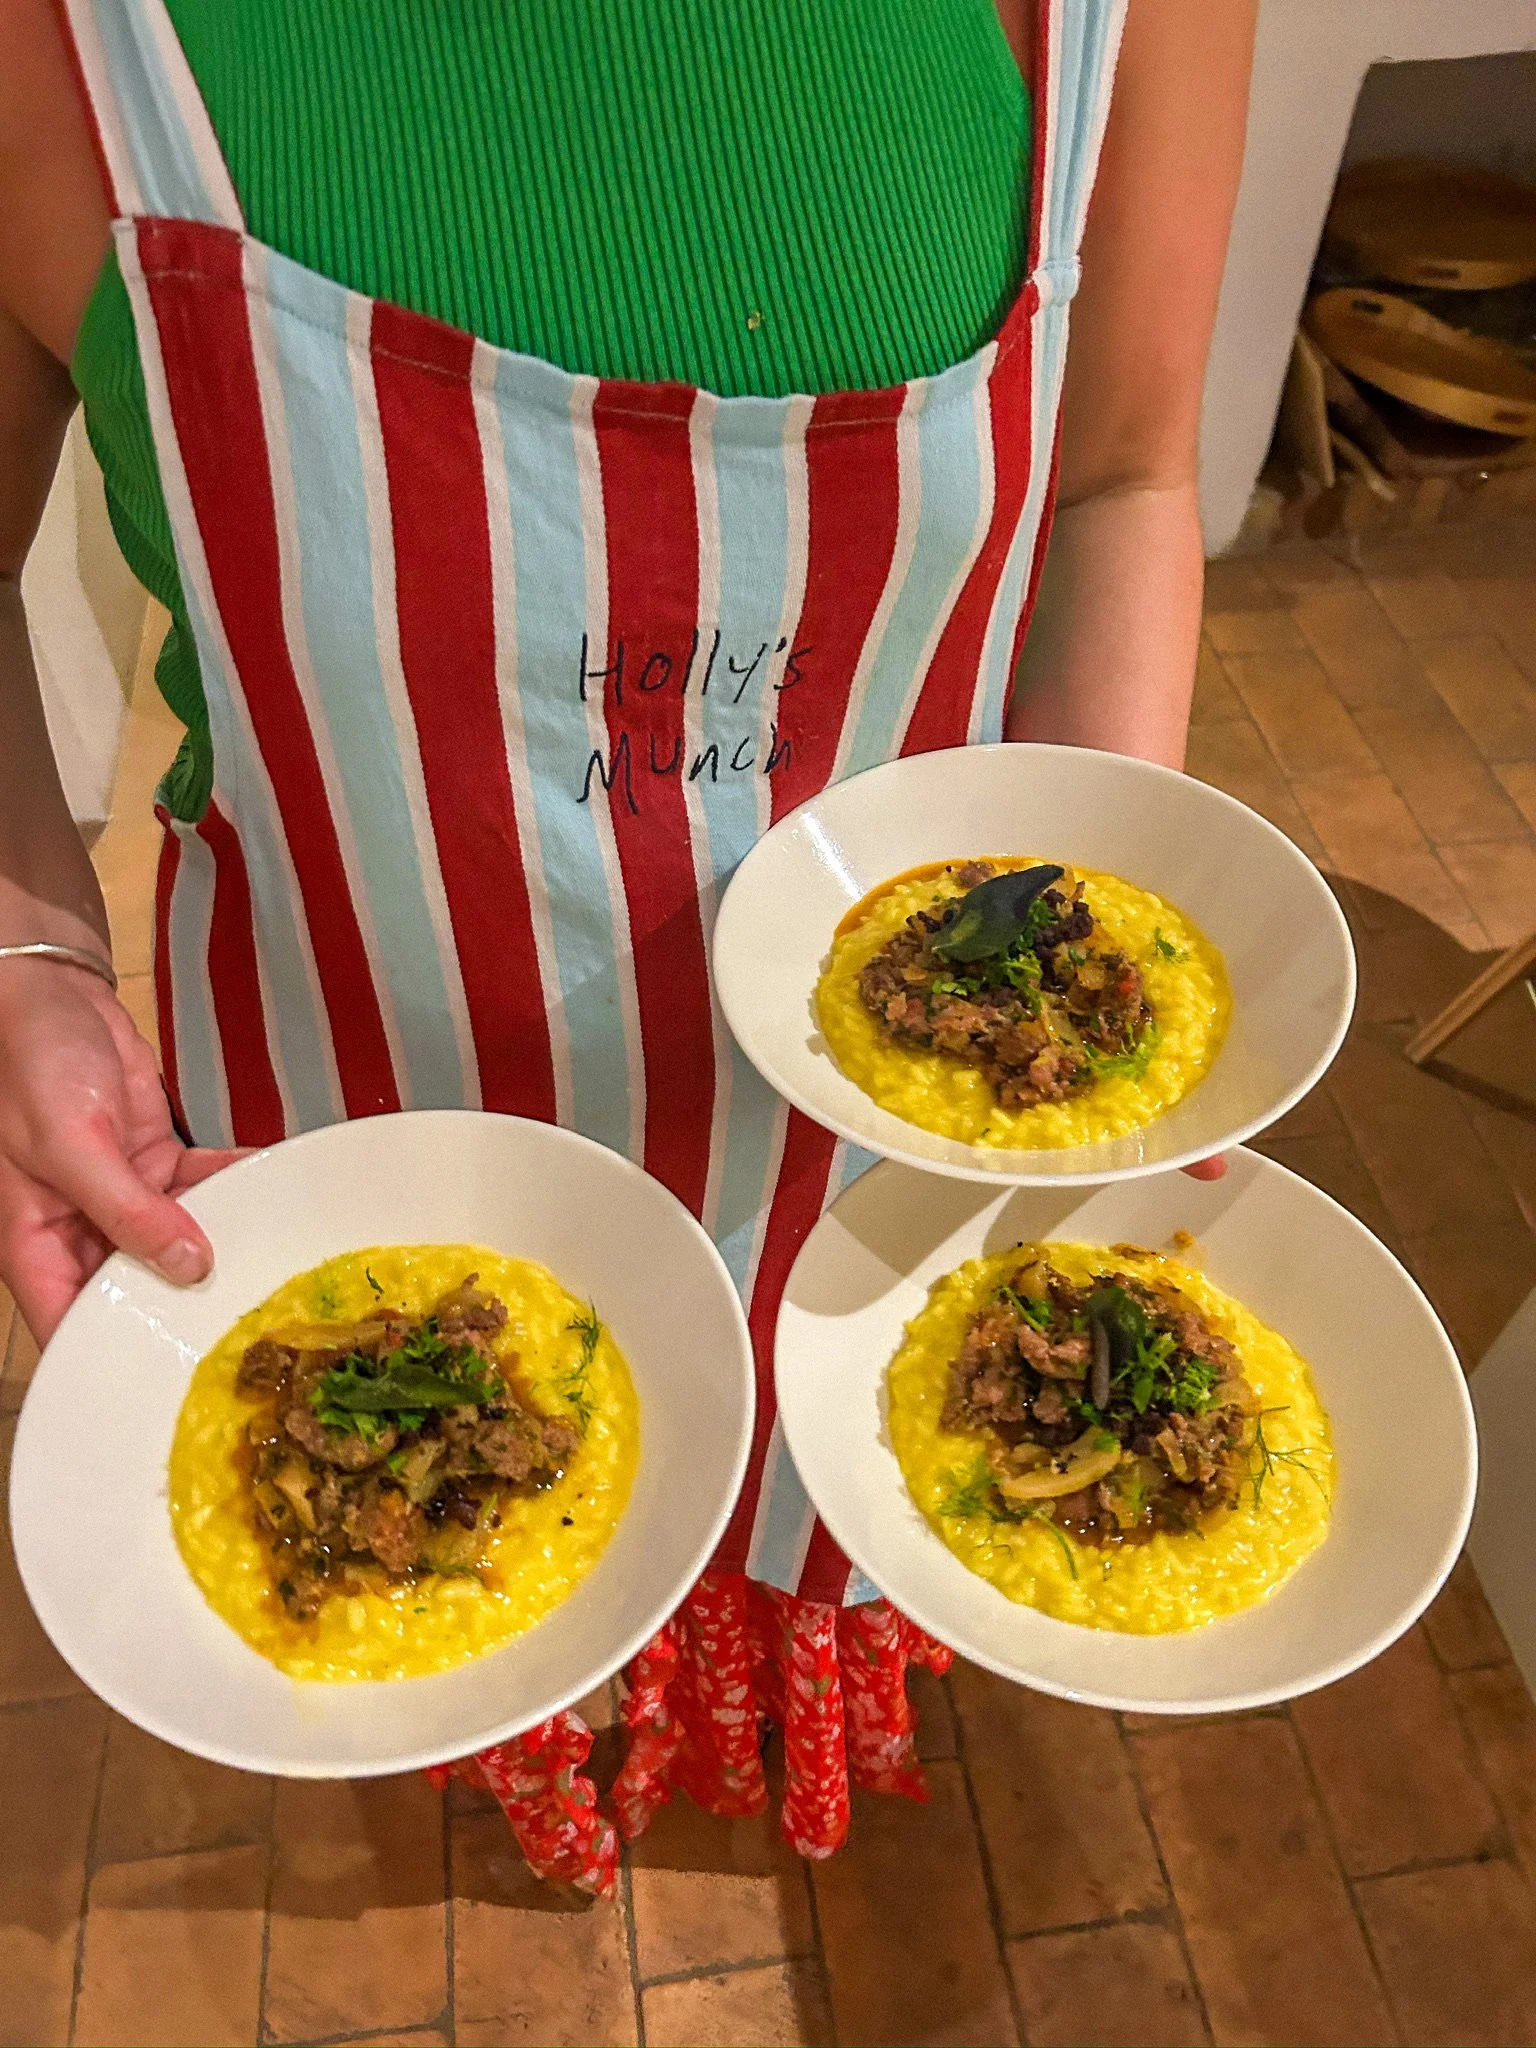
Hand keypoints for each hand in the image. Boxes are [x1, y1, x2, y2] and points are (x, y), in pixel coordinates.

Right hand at [0, 957, 241, 1343]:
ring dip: (223, 1244)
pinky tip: (269, 1190)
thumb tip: (187, 1267)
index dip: (114, 1354)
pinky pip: (201, 1186)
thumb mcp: (71, 1144)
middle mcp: (80, 1231)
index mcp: (38, 1244)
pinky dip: (233, 1186)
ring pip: (177, 1240)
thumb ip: (128, 1210)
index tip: (175, 1378)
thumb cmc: (31, 1068)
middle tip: (253, 1328)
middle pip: (136, 1289)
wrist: (52, 996)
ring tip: (277, 1267)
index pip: (70, 1323)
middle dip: (188, 1303)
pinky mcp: (155, 1162)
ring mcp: (121, 1197)